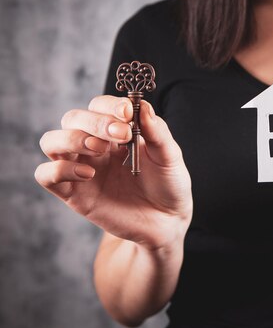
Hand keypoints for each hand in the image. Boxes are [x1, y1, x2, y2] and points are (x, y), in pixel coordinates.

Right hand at [35, 95, 192, 250]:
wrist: (167, 221)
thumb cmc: (168, 185)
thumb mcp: (170, 156)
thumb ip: (157, 132)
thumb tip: (144, 106)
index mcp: (116, 132)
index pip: (99, 106)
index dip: (109, 105)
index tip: (128, 113)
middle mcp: (94, 146)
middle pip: (72, 118)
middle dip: (94, 121)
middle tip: (122, 134)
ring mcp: (81, 168)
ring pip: (51, 141)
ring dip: (72, 139)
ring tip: (100, 150)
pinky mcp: (73, 193)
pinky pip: (46, 175)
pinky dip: (59, 169)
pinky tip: (88, 174)